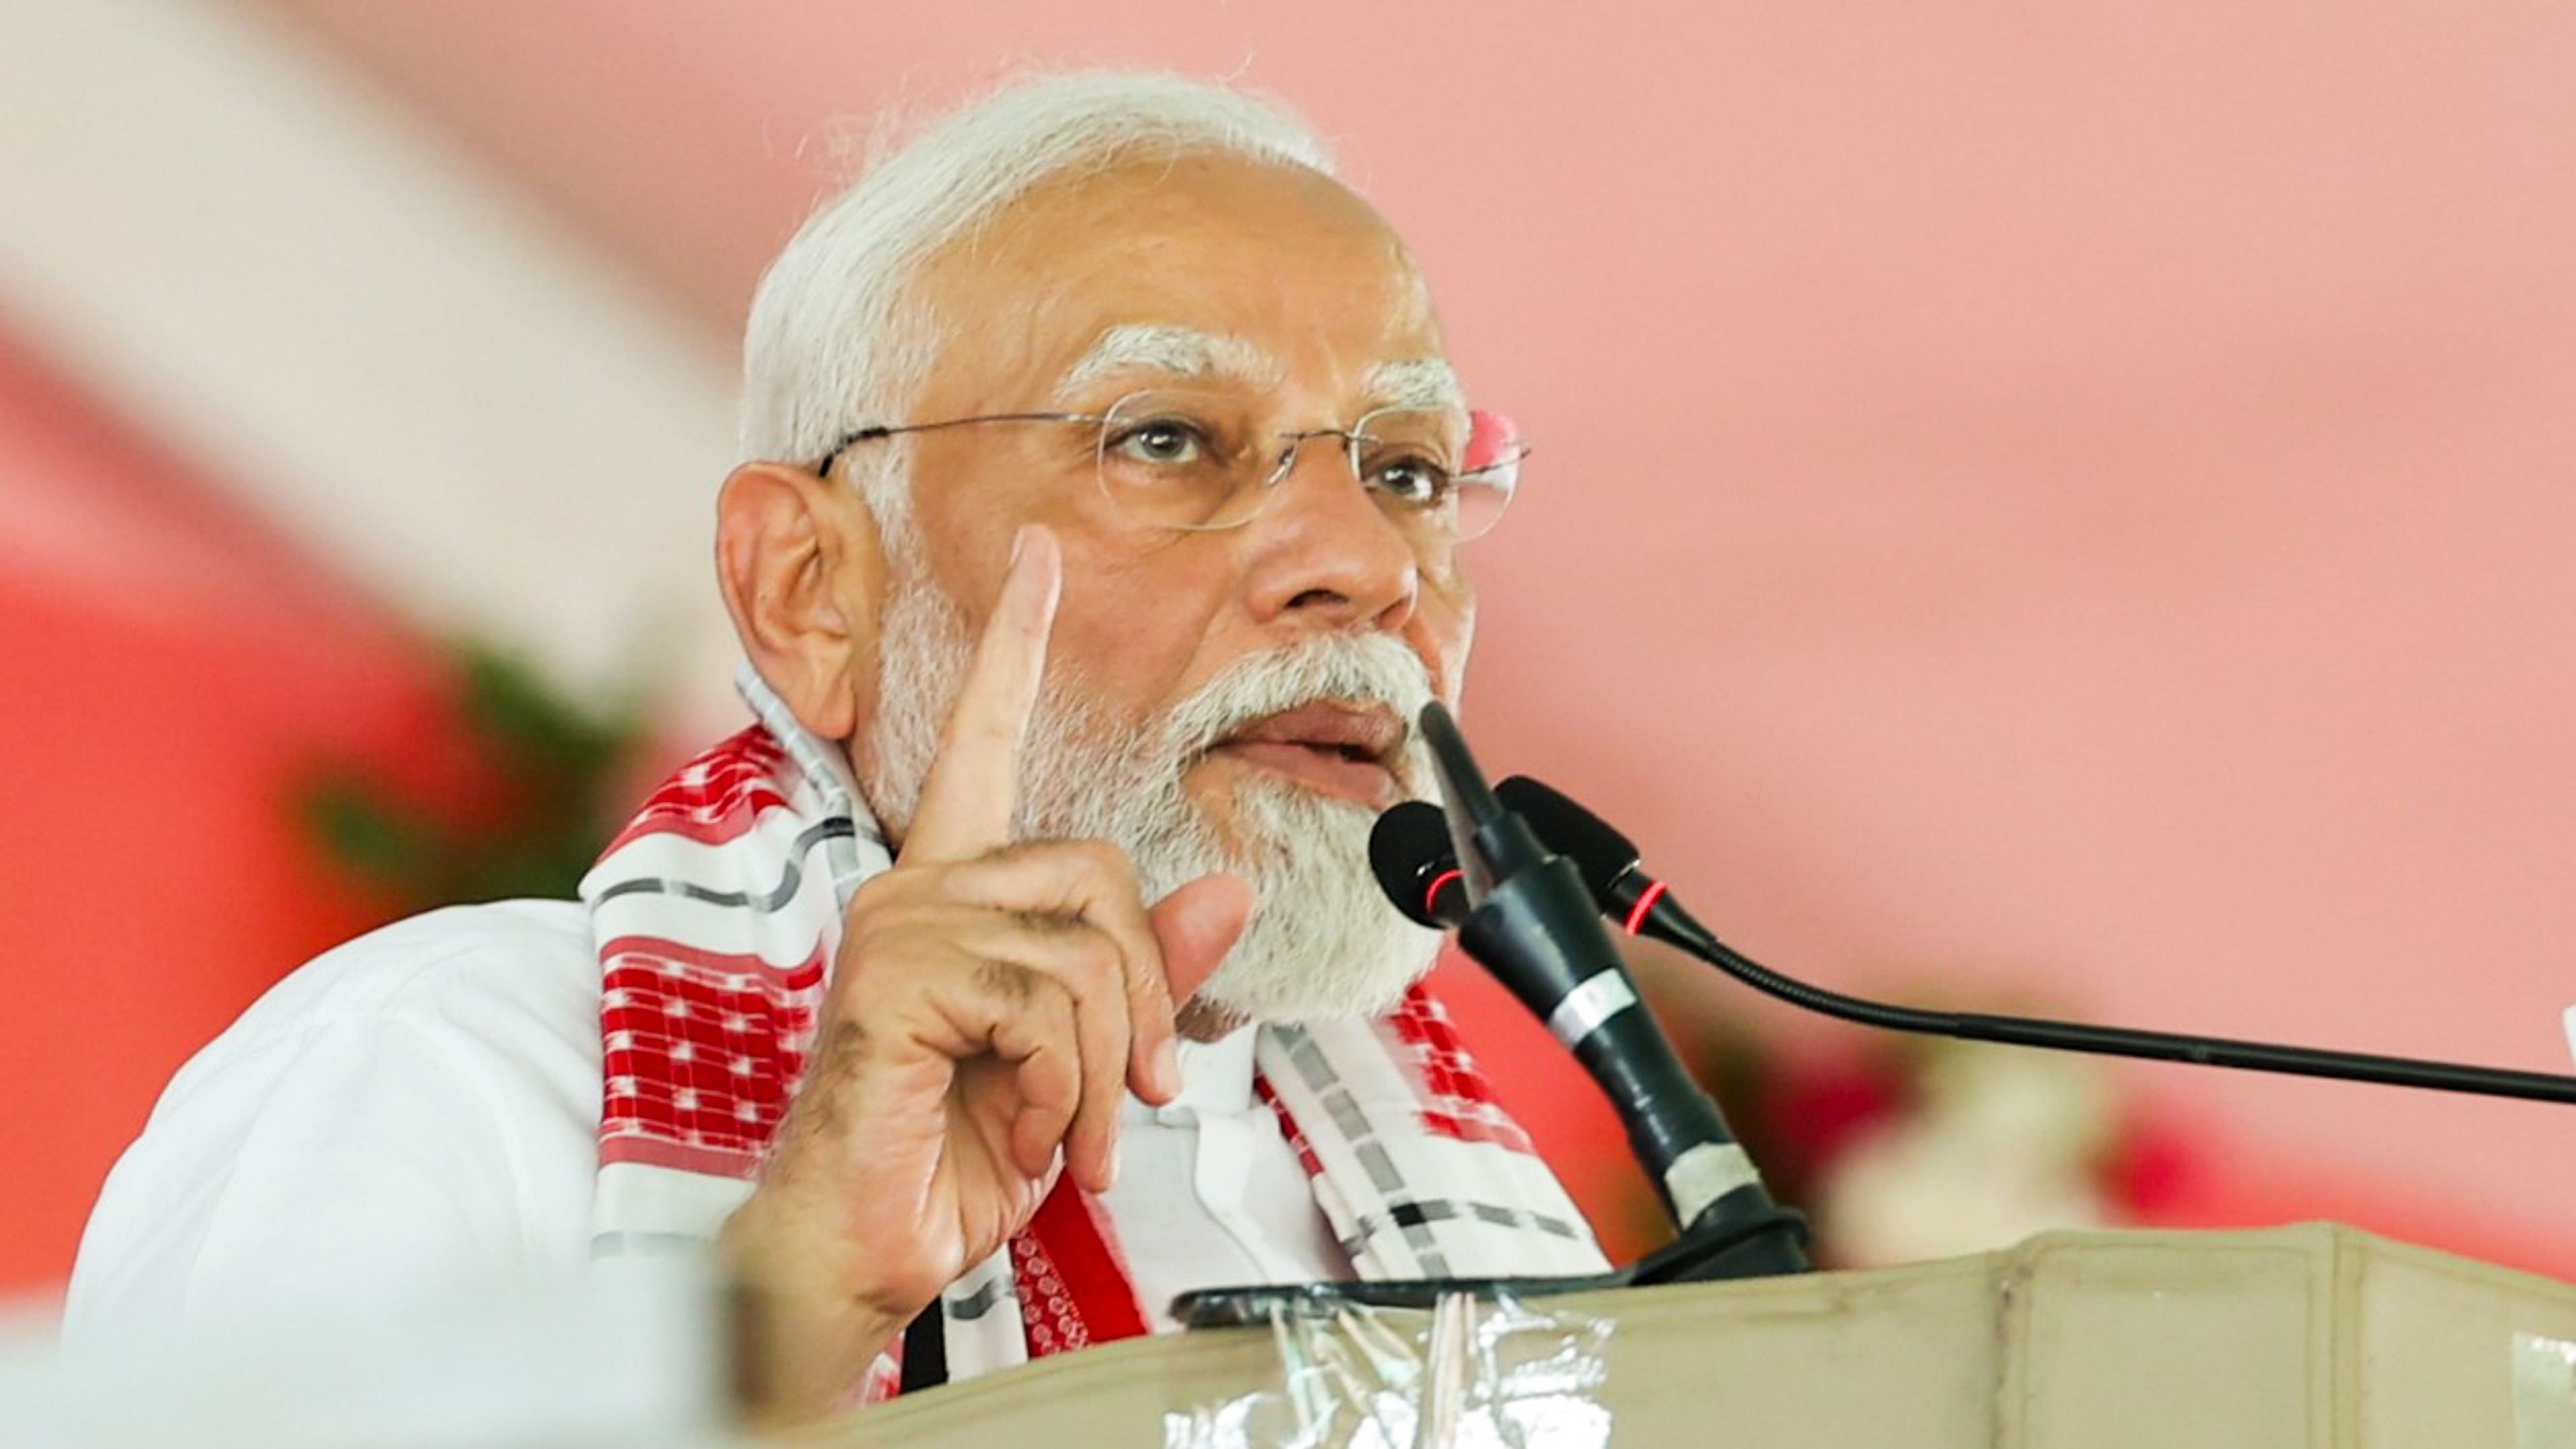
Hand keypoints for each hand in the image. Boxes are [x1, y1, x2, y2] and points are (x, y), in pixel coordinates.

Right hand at [719, 525, 1252, 1423]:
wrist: (863, 1253)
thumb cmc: (951, 1156)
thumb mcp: (1079, 1059)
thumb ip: (1144, 973)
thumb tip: (1226, 893)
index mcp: (956, 891)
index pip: (986, 740)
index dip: (1016, 642)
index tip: (1040, 553)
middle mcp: (921, 888)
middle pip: (1104, 873)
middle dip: (1146, 998)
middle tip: (1135, 1094)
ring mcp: (902, 925)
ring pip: (1090, 949)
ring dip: (1108, 1067)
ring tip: (1068, 1132)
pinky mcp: (899, 978)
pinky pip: (1050, 1005)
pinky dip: (1068, 1091)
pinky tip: (1021, 1131)